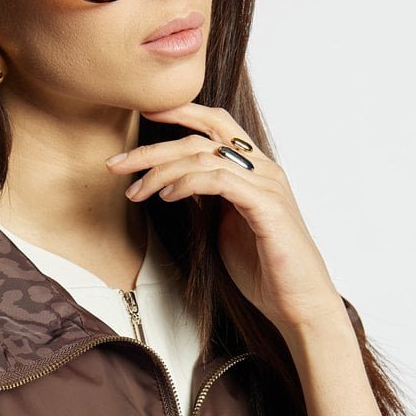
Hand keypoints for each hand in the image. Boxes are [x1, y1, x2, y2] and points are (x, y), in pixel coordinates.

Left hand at [107, 101, 343, 341]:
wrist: (299, 303)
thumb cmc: (264, 269)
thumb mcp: (225, 226)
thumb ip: (207, 198)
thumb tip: (176, 183)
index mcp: (256, 169)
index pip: (216, 123)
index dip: (179, 112)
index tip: (141, 114)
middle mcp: (264, 169)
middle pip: (203, 136)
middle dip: (154, 147)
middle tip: (116, 164)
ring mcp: (268, 185)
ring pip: (206, 156)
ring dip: (162, 172)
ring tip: (136, 192)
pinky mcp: (268, 207)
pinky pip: (220, 180)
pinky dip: (188, 183)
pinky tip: (168, 196)